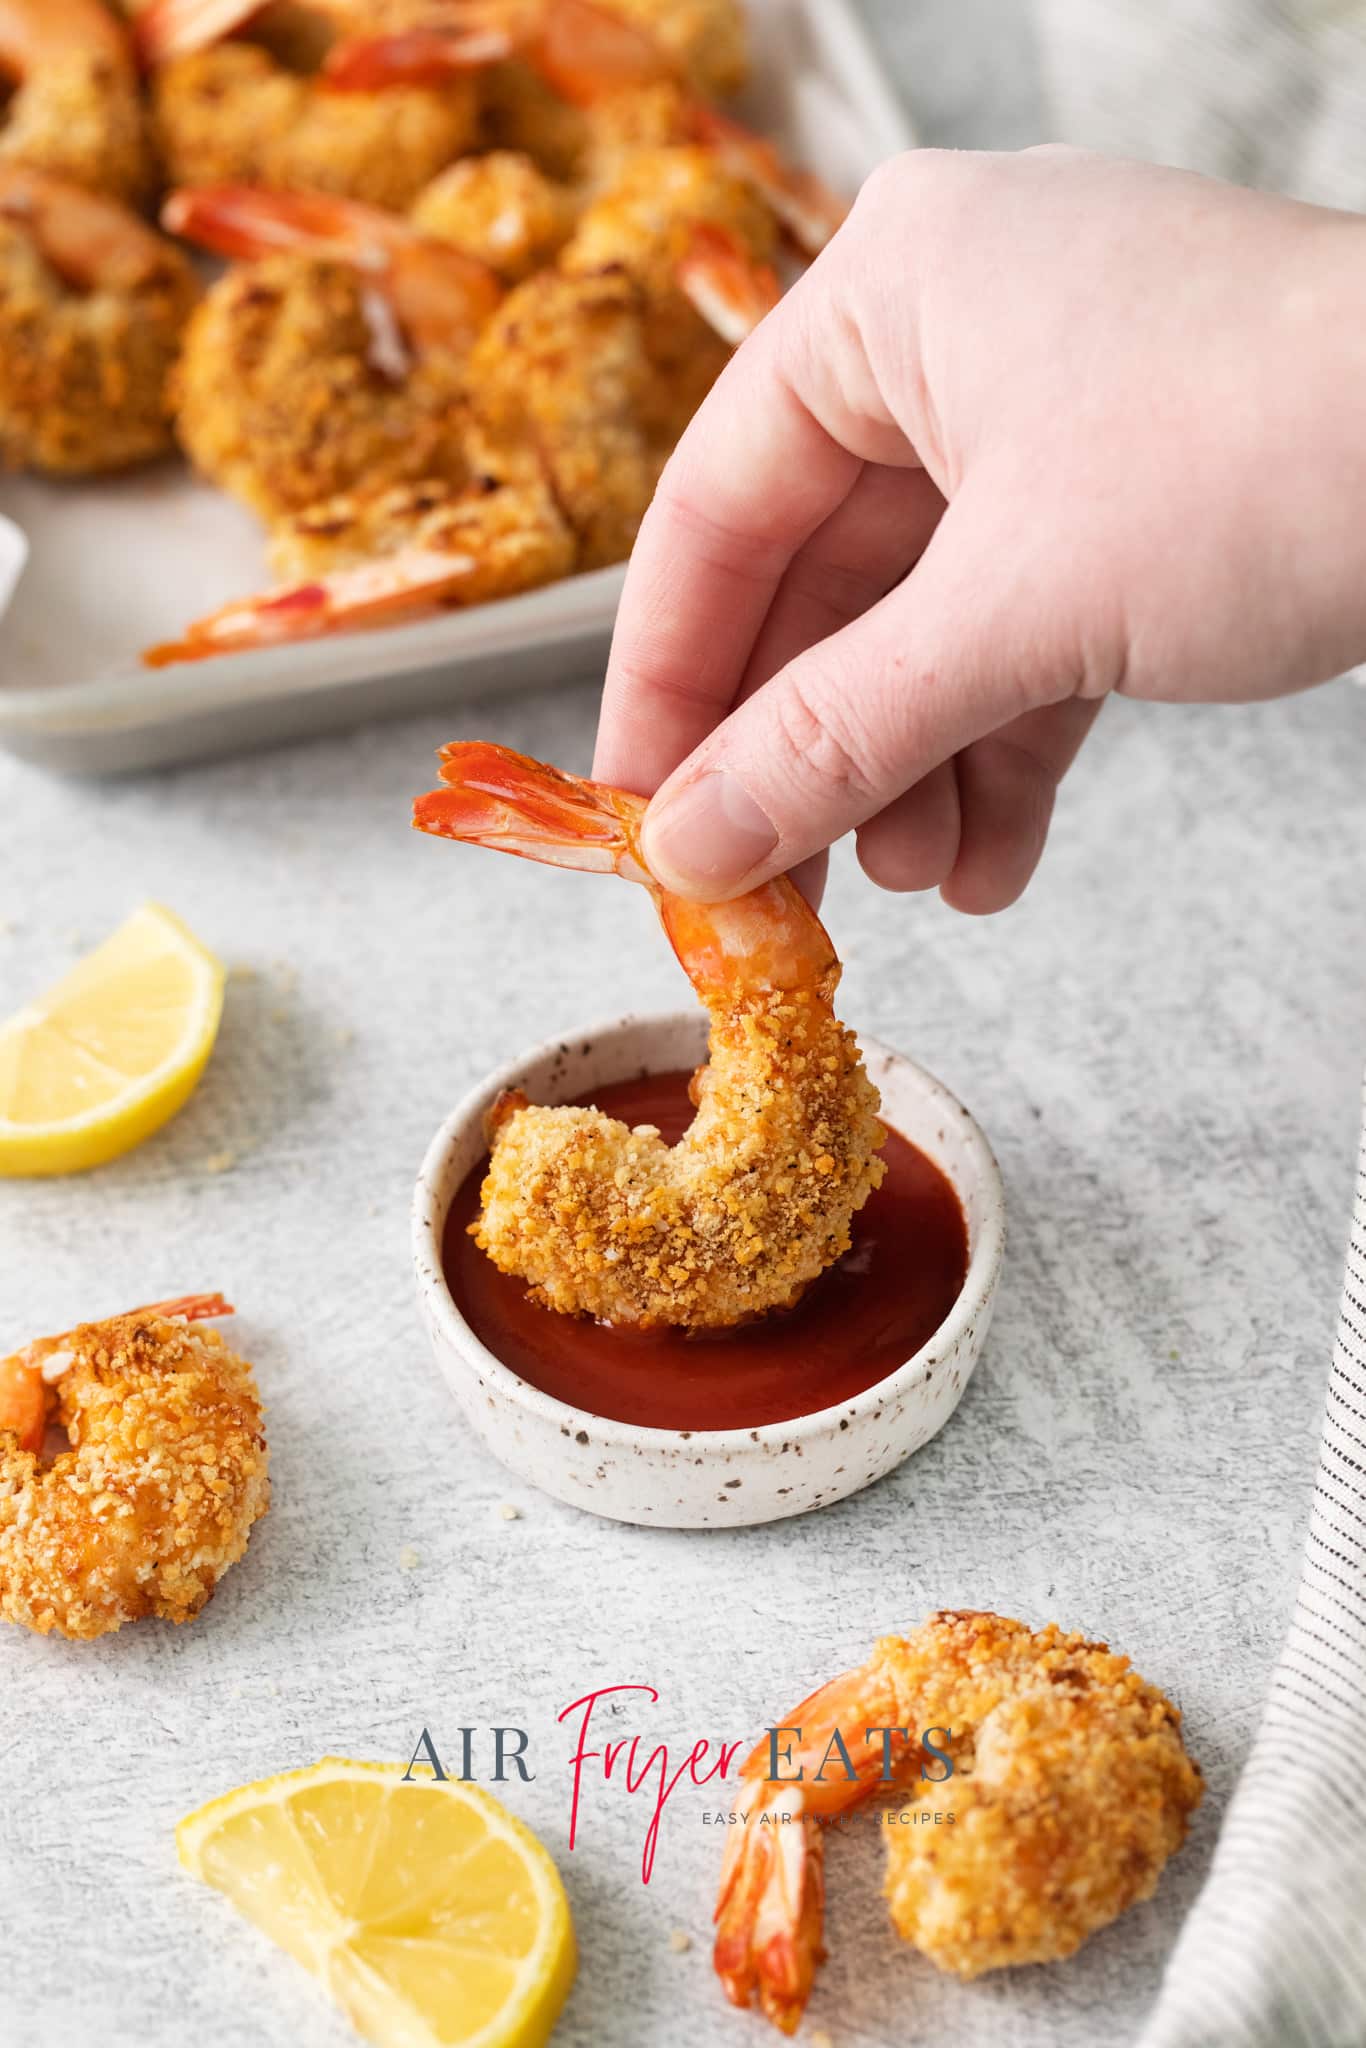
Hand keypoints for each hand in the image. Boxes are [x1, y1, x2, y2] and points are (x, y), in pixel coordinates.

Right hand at [594, 147, 1365, 907]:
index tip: (644, 813)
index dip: (670, 682)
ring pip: (924, 630)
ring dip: (909, 774)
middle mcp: (957, 343)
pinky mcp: (1133, 506)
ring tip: (914, 882)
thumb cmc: (1277, 442)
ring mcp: (1052, 423)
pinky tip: (992, 861)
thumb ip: (834, 736)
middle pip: (818, 586)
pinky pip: (1023, 642)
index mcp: (892, 295)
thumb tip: (694, 845)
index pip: (715, 509)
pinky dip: (1002, 755)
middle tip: (771, 886)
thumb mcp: (1013, 613)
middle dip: (810, 753)